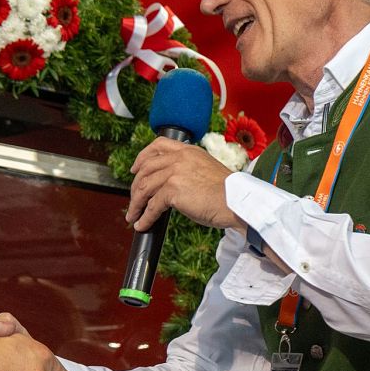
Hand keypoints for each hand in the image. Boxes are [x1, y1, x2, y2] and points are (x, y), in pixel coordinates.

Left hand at [126, 136, 240, 230]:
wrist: (237, 202)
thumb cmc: (226, 193)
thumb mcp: (206, 170)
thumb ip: (188, 169)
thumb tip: (169, 184)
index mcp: (188, 151)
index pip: (158, 145)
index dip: (142, 157)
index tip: (135, 168)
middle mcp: (179, 158)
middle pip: (146, 169)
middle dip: (135, 187)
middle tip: (133, 200)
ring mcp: (175, 173)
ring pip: (144, 188)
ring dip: (136, 204)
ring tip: (133, 216)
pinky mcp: (173, 190)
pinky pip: (152, 206)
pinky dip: (145, 217)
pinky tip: (142, 224)